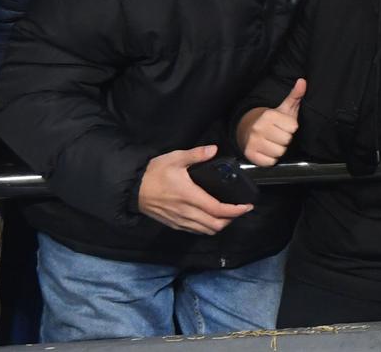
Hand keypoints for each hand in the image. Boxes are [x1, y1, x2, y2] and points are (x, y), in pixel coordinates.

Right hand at [135, 145, 251, 234]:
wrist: (133, 189)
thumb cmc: (154, 173)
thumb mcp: (175, 158)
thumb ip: (196, 154)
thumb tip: (214, 149)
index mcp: (189, 196)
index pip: (218, 209)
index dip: (235, 211)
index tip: (247, 206)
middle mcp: (186, 212)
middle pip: (215, 225)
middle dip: (231, 219)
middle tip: (240, 209)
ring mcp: (179, 221)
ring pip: (205, 231)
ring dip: (220, 225)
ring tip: (228, 214)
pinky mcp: (173, 224)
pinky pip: (195, 231)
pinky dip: (207, 228)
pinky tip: (210, 218)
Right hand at [237, 78, 304, 166]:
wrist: (247, 128)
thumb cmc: (271, 120)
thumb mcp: (284, 107)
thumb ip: (295, 95)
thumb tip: (302, 81)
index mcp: (269, 115)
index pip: (293, 128)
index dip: (291, 128)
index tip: (284, 126)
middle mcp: (259, 128)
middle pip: (287, 141)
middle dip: (285, 139)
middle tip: (278, 134)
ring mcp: (253, 142)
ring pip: (279, 152)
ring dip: (278, 149)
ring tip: (272, 142)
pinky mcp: (250, 154)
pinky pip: (270, 162)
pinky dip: (270, 158)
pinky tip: (267, 150)